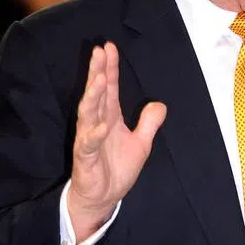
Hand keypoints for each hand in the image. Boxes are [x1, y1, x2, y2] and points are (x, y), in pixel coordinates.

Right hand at [67, 43, 165, 240]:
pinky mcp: (85, 158)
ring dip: (93, 96)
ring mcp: (89, 139)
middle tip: (99, 51)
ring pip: (88, 113)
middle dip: (97, 72)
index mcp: (109, 118)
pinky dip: (95, 134)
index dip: (109, 68)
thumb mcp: (141, 144)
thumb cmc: (116, 168)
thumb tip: (160, 104)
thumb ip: (148, 123)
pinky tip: (101, 125)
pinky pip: (88, 143)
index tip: (108, 47)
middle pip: (96, 94)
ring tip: (99, 78)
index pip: (109, 89)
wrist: (103, 197)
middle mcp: (96, 124)